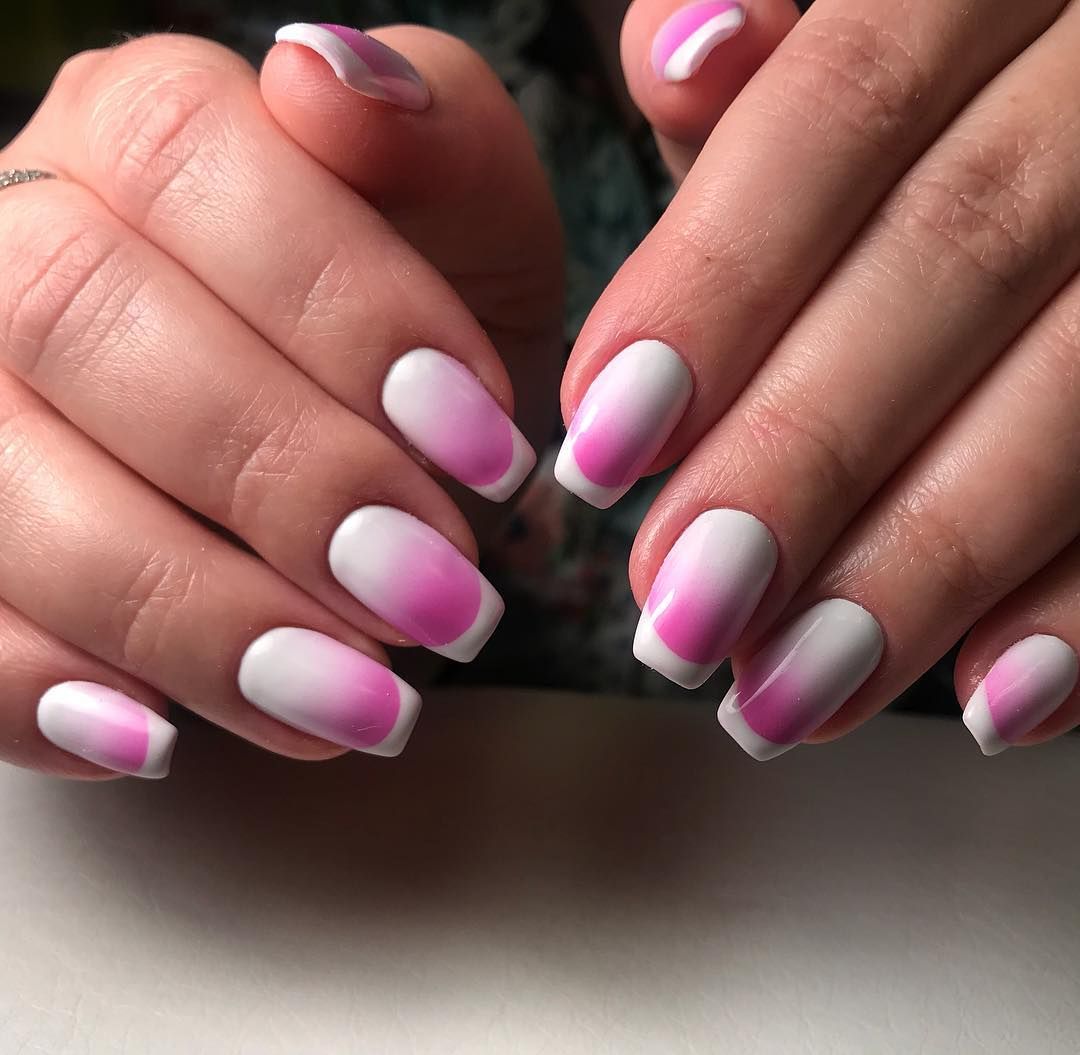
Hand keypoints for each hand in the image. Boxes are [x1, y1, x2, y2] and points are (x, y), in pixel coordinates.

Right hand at [0, 25, 562, 777]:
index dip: (345, 316)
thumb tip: (330, 78)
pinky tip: (159, 738)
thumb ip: (430, 134)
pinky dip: (48, 692)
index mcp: (145, 126)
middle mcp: (17, 238)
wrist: (355, 420)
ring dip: (194, 615)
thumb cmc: (421, 317)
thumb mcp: (468, 216)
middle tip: (439, 597)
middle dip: (281, 482)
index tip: (485, 454)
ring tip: (358, 701)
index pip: (195, 166)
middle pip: (85, 329)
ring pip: (9, 497)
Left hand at [558, 0, 1079, 757]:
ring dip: (929, 562)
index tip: (600, 451)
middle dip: (805, 456)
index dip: (713, 288)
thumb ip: (769, 50)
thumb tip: (684, 58)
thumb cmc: (936, 79)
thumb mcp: (848, 15)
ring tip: (790, 694)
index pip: (841, 108)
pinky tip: (989, 700)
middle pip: (956, 255)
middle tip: (682, 616)